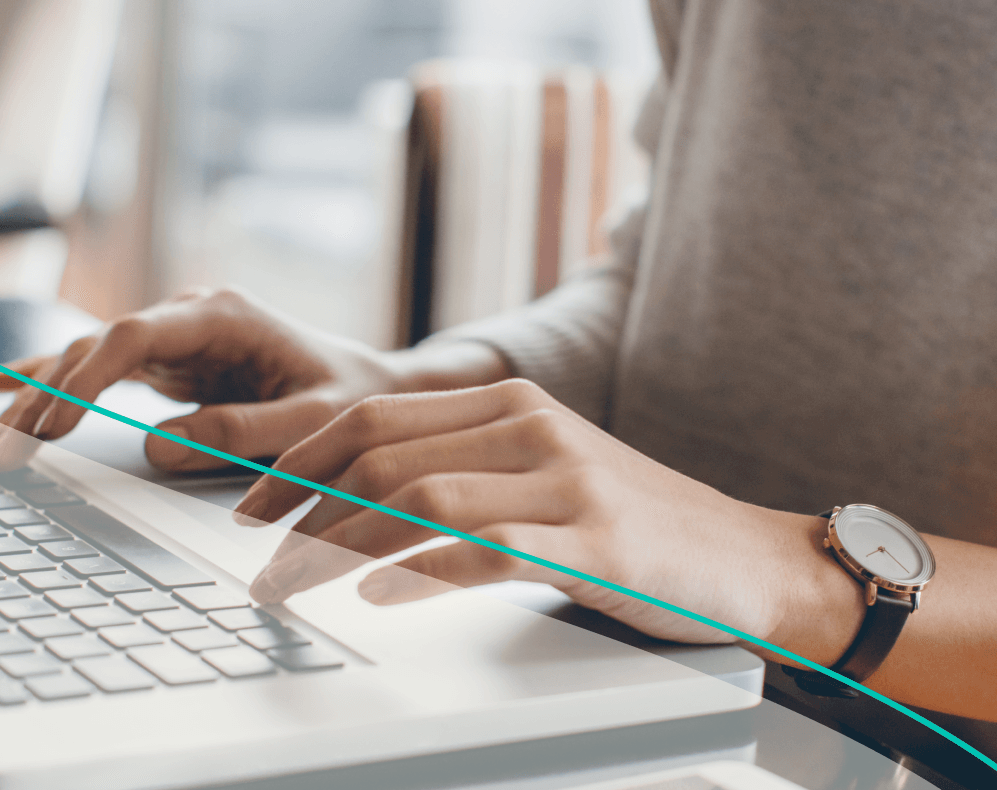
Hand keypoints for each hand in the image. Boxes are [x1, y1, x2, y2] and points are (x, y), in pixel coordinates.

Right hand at [0, 287, 505, 471]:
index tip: (48, 423)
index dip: (83, 377)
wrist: (380, 390)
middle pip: (96, 347)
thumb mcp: (314, 422)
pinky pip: (98, 371)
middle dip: (42, 397)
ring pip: (87, 360)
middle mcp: (190, 317)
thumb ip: (242, 433)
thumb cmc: (354, 403)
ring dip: (36, 397)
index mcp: (224, 316)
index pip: (133, 336)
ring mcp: (175, 338)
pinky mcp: (169, 364)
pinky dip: (50, 383)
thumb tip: (155, 448)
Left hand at [237, 379, 864, 655]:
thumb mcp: (547, 475)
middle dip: (298, 510)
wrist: (747, 560)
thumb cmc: (637, 528)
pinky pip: (486, 549)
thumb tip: (355, 501)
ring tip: (292, 588)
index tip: (249, 508)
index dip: (298, 461)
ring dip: (336, 548)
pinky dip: (418, 570)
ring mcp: (565, 483)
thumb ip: (468, 468)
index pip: (373, 417)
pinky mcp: (594, 543)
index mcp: (512, 403)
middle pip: (380, 455)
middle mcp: (532, 428)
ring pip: (418, 499)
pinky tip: (376, 592)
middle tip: (256, 563)